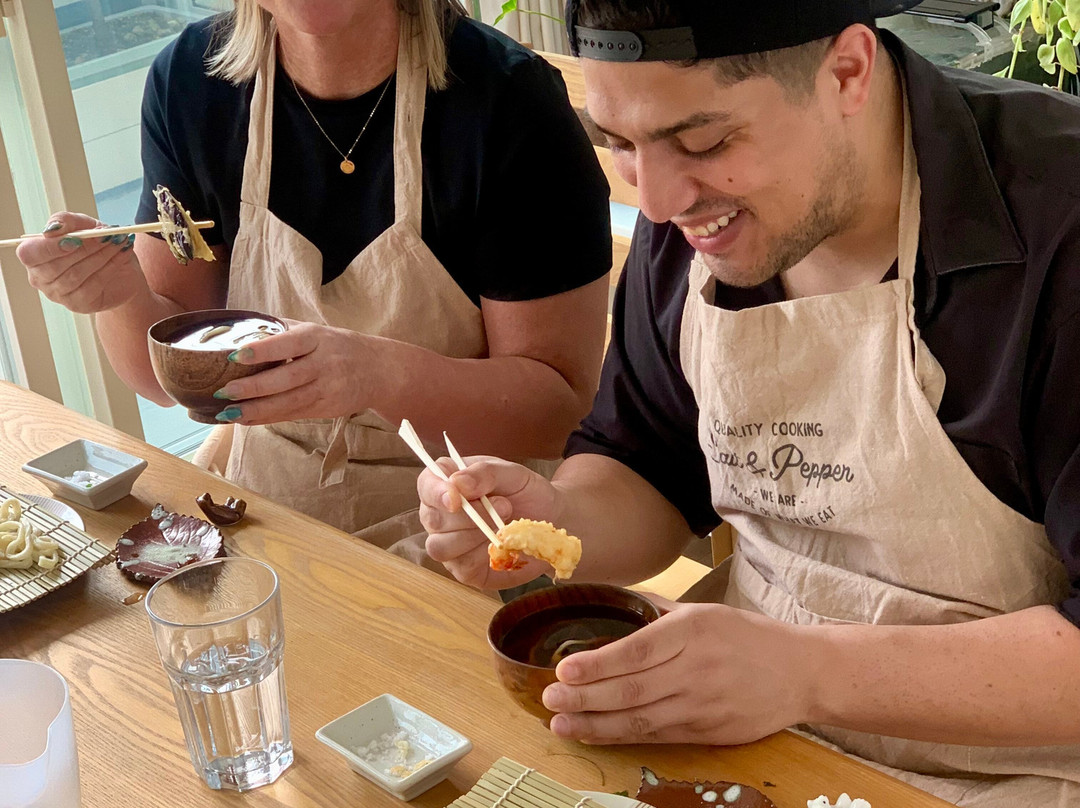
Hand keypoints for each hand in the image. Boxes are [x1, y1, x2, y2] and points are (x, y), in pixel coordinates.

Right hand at [16, 213, 145, 312]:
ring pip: (75, 276)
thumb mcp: (83, 225)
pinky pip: (92, 286)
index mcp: (34, 254)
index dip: (49, 247)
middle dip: (85, 248)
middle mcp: (40, 277)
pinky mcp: (78, 304)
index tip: (74, 239)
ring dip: (100, 256)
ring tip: (117, 242)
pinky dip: (109, 268)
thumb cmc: (94, 244)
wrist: (121, 269)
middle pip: (55, 266)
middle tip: (107, 236)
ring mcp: (58, 294)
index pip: (29, 254)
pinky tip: (121, 256)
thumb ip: (66, 221)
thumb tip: (54, 228)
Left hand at [212, 321, 378, 424]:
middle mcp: (324, 363)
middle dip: (254, 387)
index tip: (237, 355)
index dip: (263, 350)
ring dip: (258, 409)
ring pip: (290, 401)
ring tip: (229, 413)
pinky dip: (268, 418)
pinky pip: (293, 414)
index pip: (289, 344)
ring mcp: (327, 388)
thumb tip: (243, 327)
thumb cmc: (340, 347)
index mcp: (318, 338)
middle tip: (225, 391)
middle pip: (287, 378)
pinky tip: (246, 419)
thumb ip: (284, 330)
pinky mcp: (326, 408)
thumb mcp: (318, 331)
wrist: (380, 370)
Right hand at [417, 457, 557, 588]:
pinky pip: (461, 567)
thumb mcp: (512, 473)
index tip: (455, 498)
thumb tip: (457, 483)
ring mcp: (450, 544)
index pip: (426, 484)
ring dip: (474, 536)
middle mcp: (441, 515)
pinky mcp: (465, 569)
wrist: (553, 519)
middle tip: (504, 504)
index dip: (435, 492)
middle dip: (468, 515)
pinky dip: (484, 556)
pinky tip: (503, 546)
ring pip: (440, 547)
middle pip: (432, 519)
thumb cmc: (527, 492)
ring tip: (504, 525)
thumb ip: (485, 473)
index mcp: (447, 484)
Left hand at [541, 602, 818, 744]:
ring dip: (596, 725)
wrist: (803, 672)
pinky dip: (624, 737)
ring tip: (561, 724)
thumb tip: (612, 596)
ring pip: (641, 720)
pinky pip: (658, 736)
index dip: (598, 664)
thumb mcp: (704, 611)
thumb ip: (656, 609)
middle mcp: (696, 669)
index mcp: (692, 631)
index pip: (637, 651)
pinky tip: (597, 734)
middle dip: (585, 698)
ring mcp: (703, 706)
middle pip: (633, 689)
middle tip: (550, 699)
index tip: (565, 669)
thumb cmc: (749, 636)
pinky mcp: (710, 732)